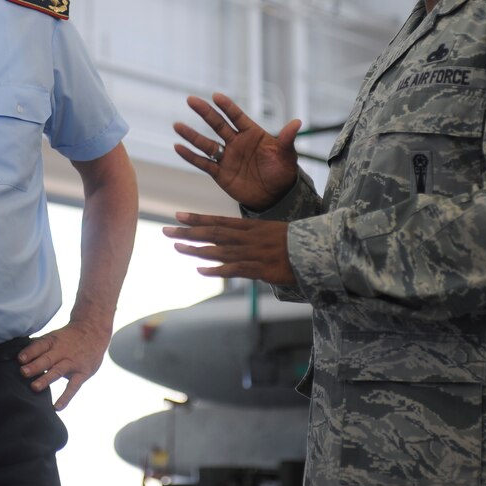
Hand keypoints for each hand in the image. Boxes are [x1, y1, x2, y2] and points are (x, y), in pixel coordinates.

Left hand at [18, 320, 111, 410]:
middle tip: (23, 372)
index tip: (20, 359)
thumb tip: (15, 354)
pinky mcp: (82, 373)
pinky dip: (66, 397)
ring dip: (46, 379)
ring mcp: (73, 362)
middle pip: (47, 358)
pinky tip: (57, 407)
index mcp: (53, 341)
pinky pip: (74, 386)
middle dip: (35, 366)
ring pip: (58, 371)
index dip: (30, 352)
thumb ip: (38, 346)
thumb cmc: (68, 338)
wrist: (94, 332)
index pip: (40, 345)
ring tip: (34, 387)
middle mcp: (62, 351)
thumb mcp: (54, 337)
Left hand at [163, 212, 295, 285]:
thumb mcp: (273, 232)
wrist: (319, 250)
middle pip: (213, 233)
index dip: (197, 219)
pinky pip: (235, 269)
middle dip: (188, 232)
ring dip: (197, 249)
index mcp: (252, 227)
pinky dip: (217, 269)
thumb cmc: (297, 242)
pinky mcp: (261, 269)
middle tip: (166, 230)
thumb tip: (238, 239)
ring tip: (177, 247)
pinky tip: (200, 269)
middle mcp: (249, 237)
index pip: (219, 221)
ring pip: (219, 250)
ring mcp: (253, 252)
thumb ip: (254, 235)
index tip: (178, 215)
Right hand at [174, 93, 300, 210]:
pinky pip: (203, 163)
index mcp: (252, 134)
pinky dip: (191, 156)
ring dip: (192, 135)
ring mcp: (227, 157)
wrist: (276, 196)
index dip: (227, 107)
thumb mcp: (287, 155)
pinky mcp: (220, 173)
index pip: (237, 117)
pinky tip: (178, 147)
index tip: (216, 96)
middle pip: (217, 124)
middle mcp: (236, 142)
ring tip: (177, 125)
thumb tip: (297, 122)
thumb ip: (287, 139)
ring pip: (206, 143)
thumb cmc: (283, 171)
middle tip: (191, 100)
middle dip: (205, 112)